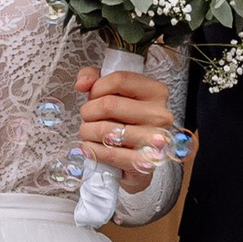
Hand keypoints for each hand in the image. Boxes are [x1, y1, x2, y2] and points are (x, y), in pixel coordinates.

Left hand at [76, 63, 173, 184]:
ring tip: (88, 133)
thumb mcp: (115, 94)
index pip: (120, 79)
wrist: (140, 161)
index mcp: (156, 92)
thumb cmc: (126, 123)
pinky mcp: (145, 163)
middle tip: (87, 117)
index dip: (97, 87)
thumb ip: (96, 78)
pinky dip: (93, 150)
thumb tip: (82, 82)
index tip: (93, 96)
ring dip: (88, 132)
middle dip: (88, 111)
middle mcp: (160, 115)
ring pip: (106, 130)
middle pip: (109, 104)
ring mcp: (155, 141)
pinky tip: (90, 148)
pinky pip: (109, 153)